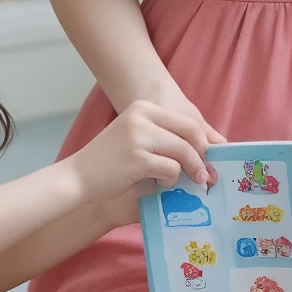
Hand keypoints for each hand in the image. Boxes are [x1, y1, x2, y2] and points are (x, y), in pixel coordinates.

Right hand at [71, 98, 224, 196]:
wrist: (78, 178)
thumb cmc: (112, 163)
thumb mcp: (139, 139)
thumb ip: (168, 138)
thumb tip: (212, 145)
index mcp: (143, 108)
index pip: (188, 121)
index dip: (204, 142)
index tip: (209, 160)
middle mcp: (141, 116)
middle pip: (190, 133)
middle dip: (203, 156)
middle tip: (206, 175)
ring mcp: (138, 136)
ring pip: (184, 152)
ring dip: (188, 171)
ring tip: (183, 182)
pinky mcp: (137, 158)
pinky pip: (171, 170)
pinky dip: (169, 180)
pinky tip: (157, 183)